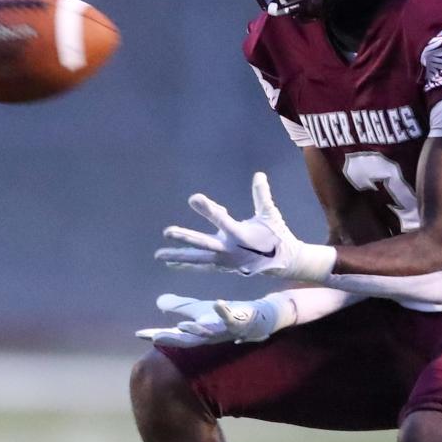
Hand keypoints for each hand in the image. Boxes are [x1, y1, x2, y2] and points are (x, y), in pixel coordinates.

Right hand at [136, 293, 294, 347]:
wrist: (260, 318)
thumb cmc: (229, 316)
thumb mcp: (201, 309)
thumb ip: (180, 307)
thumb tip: (158, 303)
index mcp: (199, 332)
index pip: (175, 335)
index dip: (158, 335)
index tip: (139, 334)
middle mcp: (211, 335)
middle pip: (189, 339)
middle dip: (173, 339)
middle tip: (157, 338)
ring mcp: (226, 330)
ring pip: (210, 333)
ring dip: (197, 330)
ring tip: (184, 325)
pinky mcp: (241, 322)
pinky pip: (232, 318)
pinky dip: (224, 312)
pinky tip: (217, 303)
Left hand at [155, 172, 334, 280]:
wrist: (282, 262)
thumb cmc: (276, 235)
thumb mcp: (270, 214)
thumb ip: (262, 195)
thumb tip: (259, 174)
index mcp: (241, 234)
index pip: (220, 219)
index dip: (208, 208)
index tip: (193, 198)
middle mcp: (229, 249)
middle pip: (203, 243)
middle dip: (185, 237)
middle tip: (167, 231)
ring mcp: (224, 261)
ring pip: (198, 258)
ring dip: (178, 256)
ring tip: (158, 255)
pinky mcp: (223, 267)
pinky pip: (201, 266)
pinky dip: (186, 265)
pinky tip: (171, 263)